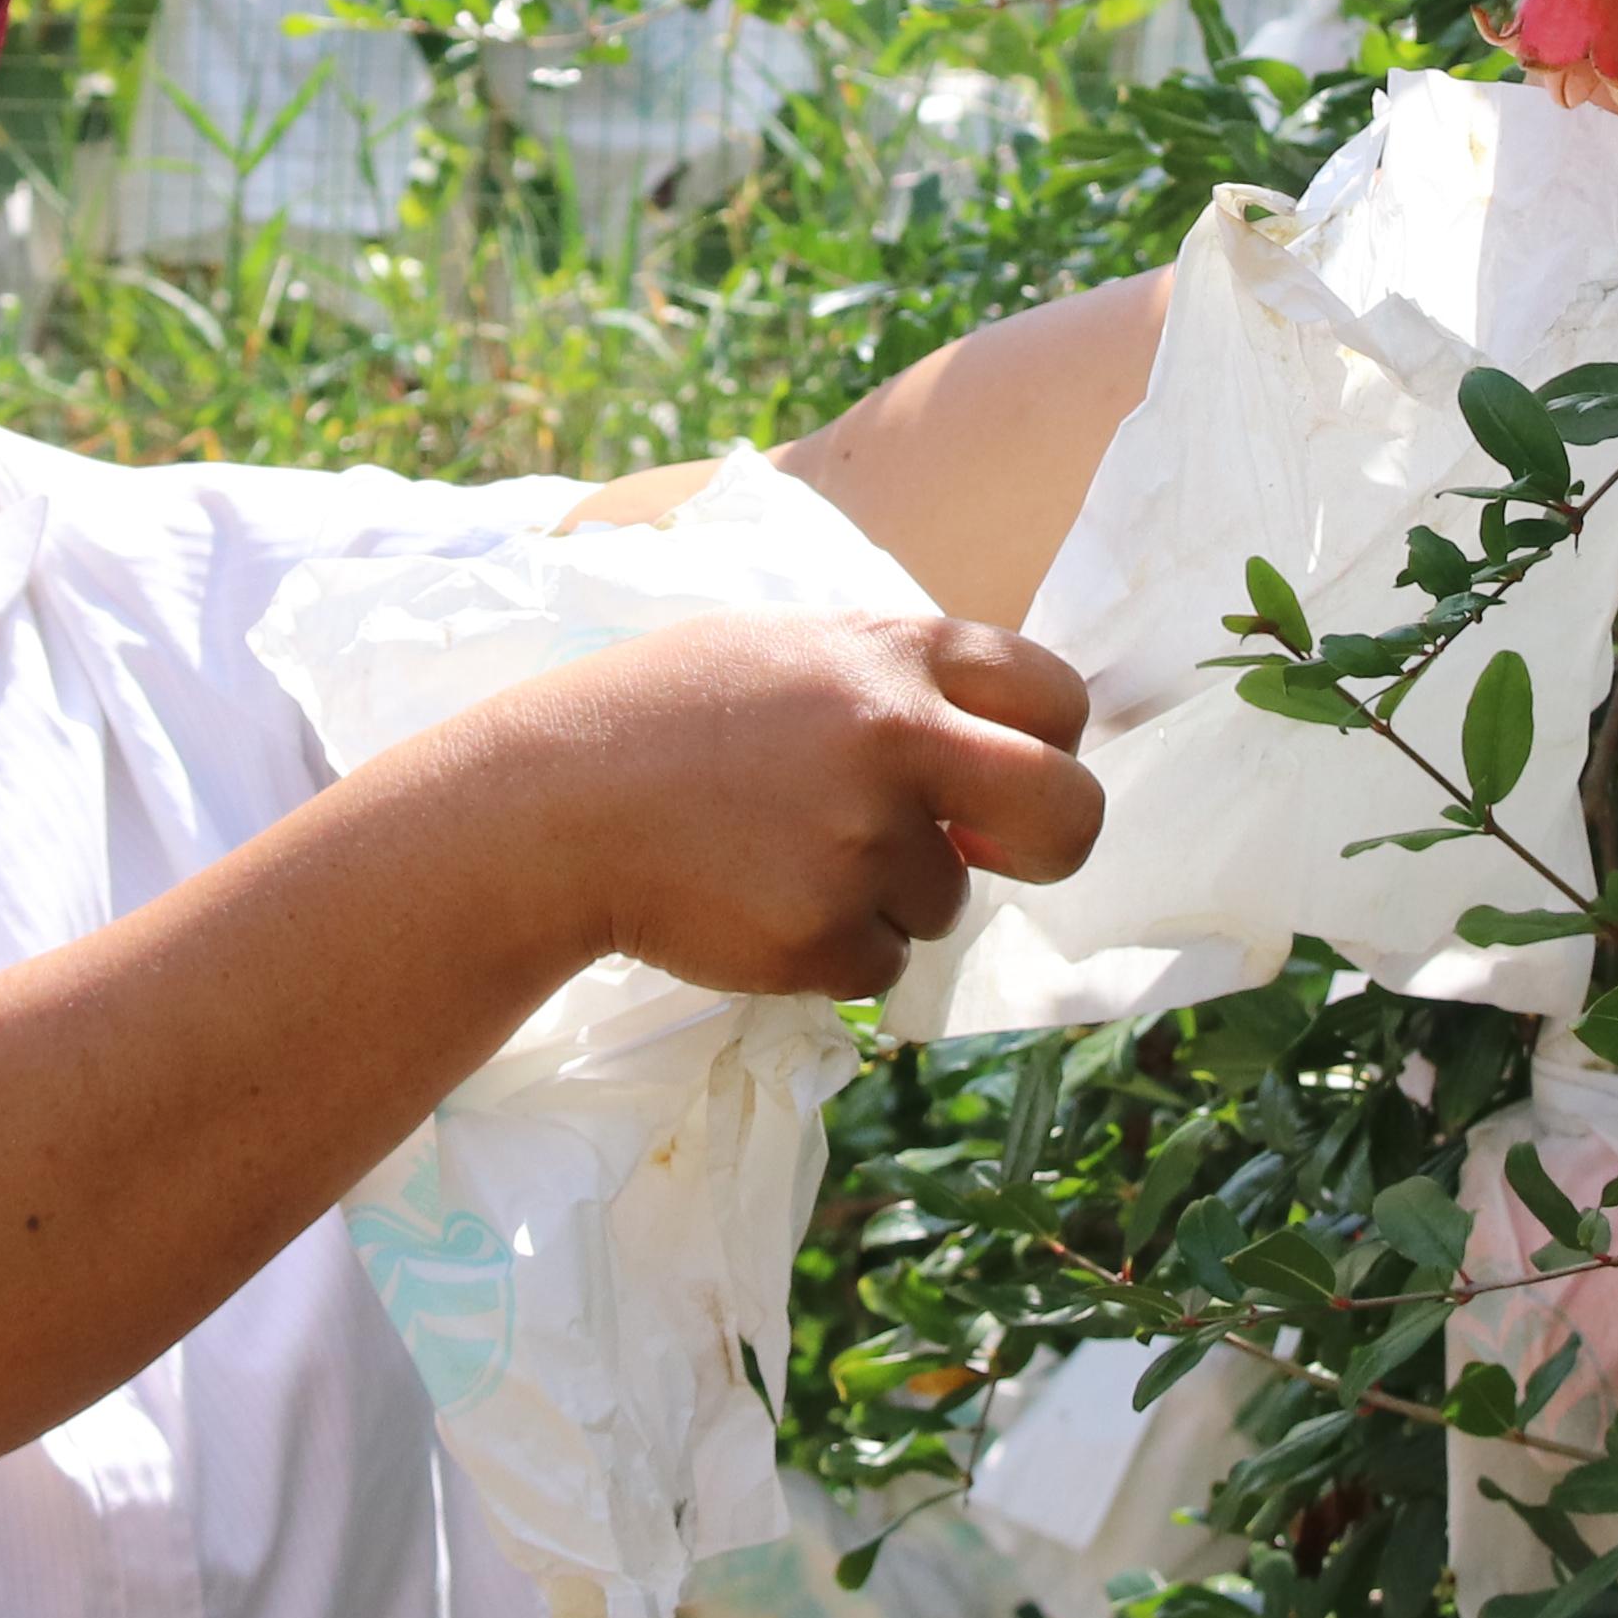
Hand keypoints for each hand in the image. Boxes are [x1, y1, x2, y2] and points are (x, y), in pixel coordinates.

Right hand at [464, 609, 1104, 1002]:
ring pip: (947, 901)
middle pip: (1068, 812)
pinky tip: (755, 903)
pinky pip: (880, 965)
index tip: (1015, 768)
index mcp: (894, 652)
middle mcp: (897, 740)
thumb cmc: (664, 718)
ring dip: (888, 897)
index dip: (1050, 742)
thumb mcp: (789, 652)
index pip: (1054, 694)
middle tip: (999, 853)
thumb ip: (896, 685)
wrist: (549, 807)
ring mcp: (863, 843)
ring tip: (781, 856)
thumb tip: (997, 756)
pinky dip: (832, 951)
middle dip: (1054, 844)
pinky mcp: (824, 934)